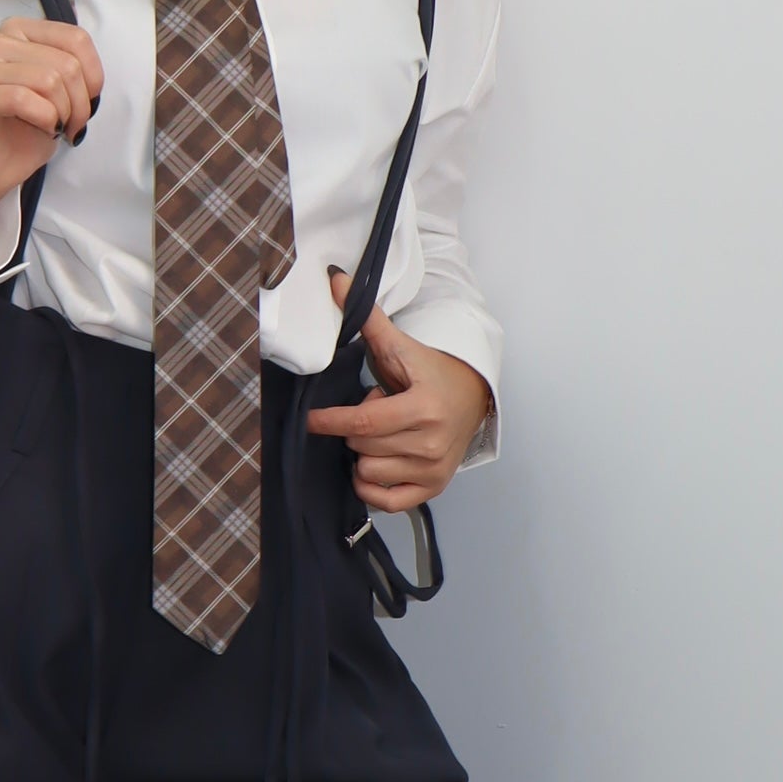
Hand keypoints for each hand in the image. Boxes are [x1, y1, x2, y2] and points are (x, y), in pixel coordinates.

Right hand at [0, 17, 104, 255]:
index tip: (89, 102)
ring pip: (47, 79)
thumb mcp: (60, 91)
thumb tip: (92, 73)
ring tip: (57, 128)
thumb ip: (73, 68)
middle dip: (80, 102)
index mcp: (18, 32)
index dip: (94, 76)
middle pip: (65, 62)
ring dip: (63, 112)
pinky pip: (22, 98)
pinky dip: (44, 118)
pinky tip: (43, 129)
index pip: (75, 38)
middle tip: (73, 125)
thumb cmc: (24, 132)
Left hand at [305, 269, 493, 511]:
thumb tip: (335, 280)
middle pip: (362, 445)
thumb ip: (367, 318)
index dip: (330, 420)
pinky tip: (374, 463)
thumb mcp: (401, 346)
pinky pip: (386, 501)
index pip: (363, 421)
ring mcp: (433, 469)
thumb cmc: (430, 372)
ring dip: (364, 453)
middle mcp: (432, 442)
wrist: (472, 396)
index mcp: (424, 407)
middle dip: (356, 427)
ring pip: (368, 471)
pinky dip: (371, 486)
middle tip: (376, 410)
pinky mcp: (433, 488)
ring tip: (385, 432)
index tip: (311, 419)